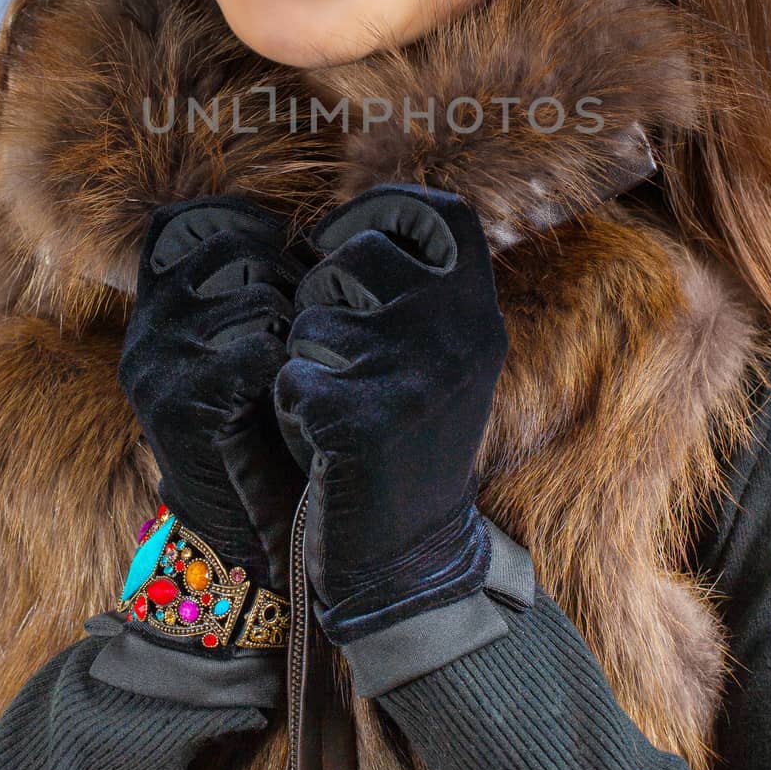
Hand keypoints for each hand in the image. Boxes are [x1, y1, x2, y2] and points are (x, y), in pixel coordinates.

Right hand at [118, 195, 308, 605]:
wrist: (240, 529)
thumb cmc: (263, 426)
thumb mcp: (242, 344)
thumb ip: (250, 289)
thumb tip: (308, 235)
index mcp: (154, 306)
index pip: (180, 221)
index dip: (243, 222)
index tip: (288, 247)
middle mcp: (146, 327)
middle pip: (227, 246)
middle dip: (285, 265)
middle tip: (313, 306)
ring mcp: (156, 364)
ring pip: (254, 296)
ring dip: (299, 319)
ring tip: (308, 355)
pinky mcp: (177, 403)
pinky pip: (258, 348)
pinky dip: (293, 363)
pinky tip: (299, 388)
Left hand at [272, 182, 509, 645]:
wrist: (409, 558)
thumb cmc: (406, 443)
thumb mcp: (441, 359)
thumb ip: (419, 291)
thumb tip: (354, 222)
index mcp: (480, 316)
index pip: (444, 213)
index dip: (384, 210)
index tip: (346, 242)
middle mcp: (460, 337)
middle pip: (356, 256)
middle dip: (323, 295)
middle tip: (336, 353)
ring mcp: (415, 378)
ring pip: (312, 319)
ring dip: (305, 358)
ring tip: (336, 404)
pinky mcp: (363, 422)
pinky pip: (290, 377)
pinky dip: (290, 409)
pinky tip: (323, 442)